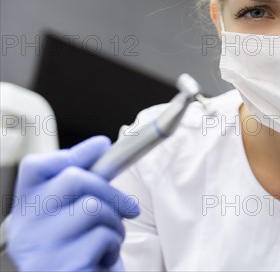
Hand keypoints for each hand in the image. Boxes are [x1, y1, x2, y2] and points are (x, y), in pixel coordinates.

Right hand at [6, 136, 139, 271]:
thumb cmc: (83, 252)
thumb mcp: (77, 216)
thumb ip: (84, 184)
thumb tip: (101, 145)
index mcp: (26, 212)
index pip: (35, 167)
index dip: (74, 152)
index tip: (102, 147)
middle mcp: (25, 230)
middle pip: (74, 179)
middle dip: (111, 191)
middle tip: (128, 208)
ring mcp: (41, 250)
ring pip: (93, 207)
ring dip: (115, 223)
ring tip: (109, 240)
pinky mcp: (63, 267)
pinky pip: (102, 236)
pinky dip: (113, 245)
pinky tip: (103, 259)